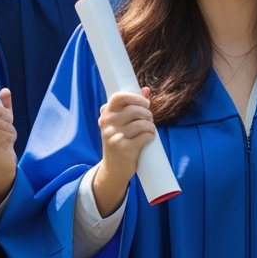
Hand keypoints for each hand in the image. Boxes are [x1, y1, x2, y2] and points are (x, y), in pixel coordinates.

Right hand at [93, 88, 155, 216]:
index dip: (135, 97)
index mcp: (105, 114)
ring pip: (143, 123)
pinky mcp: (124, 148)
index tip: (145, 103)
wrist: (113, 168)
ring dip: (150, 126)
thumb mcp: (120, 123)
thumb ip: (132, 105)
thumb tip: (146, 89)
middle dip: (147, 114)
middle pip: (135, 110)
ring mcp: (114, 136)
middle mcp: (107, 124)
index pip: (119, 97)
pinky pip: (145, 136)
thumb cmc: (119, 140)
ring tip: (149, 129)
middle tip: (149, 120)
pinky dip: (150, 136)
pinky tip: (148, 138)